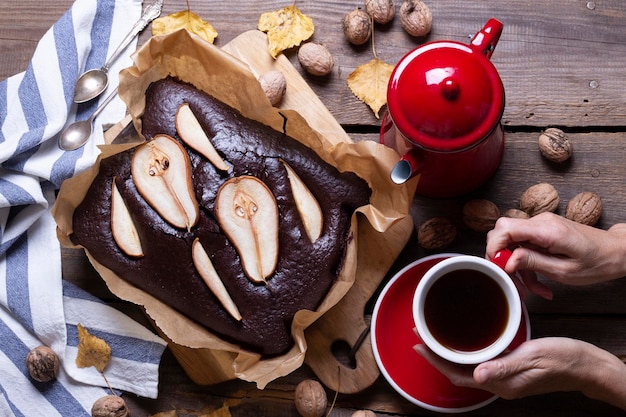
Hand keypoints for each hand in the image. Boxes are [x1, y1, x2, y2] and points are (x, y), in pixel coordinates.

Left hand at [415, 337, 625, 408]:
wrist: (586, 366)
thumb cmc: (564, 360)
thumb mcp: (534, 357)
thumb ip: (505, 366)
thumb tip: (476, 375)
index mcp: (502, 383)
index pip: (459, 376)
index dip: (436, 361)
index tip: (419, 345)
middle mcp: (500, 383)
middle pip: (459, 373)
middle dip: (437, 357)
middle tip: (420, 337)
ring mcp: (506, 378)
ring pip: (468, 368)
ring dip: (450, 354)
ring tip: (435, 337)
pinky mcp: (511, 370)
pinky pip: (482, 362)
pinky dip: (468, 352)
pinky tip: (464, 341)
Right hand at [486, 212, 625, 287]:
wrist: (616, 252)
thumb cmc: (597, 262)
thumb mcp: (564, 270)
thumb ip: (533, 263)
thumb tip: (507, 261)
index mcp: (547, 230)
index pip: (505, 229)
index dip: (494, 248)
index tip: (498, 268)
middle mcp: (541, 222)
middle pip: (502, 233)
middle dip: (501, 259)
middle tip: (512, 280)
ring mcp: (541, 225)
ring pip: (512, 242)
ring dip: (516, 267)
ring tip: (530, 288)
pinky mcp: (542, 231)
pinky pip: (523, 245)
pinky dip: (525, 264)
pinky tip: (537, 281)